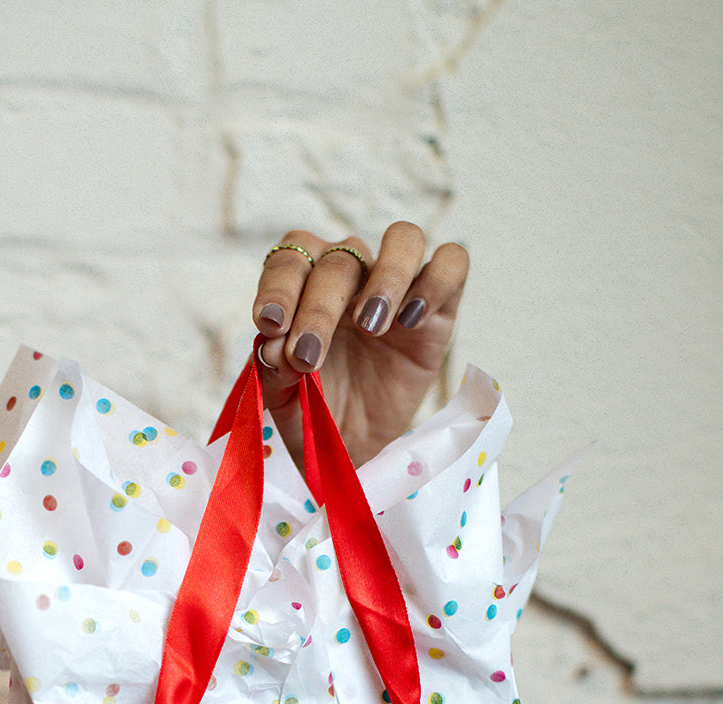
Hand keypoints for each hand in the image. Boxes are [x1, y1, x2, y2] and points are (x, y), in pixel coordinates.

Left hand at [253, 222, 468, 469]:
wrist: (352, 445)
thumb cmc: (312, 411)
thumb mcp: (282, 399)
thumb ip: (273, 369)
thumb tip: (276, 346)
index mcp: (305, 283)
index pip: (292, 258)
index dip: (279, 286)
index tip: (271, 325)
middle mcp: (352, 274)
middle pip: (341, 258)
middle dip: (319, 309)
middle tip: (308, 356)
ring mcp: (397, 286)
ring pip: (404, 238)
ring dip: (386, 276)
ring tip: (370, 327)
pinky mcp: (439, 307)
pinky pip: (452, 263)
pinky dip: (436, 281)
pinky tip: (411, 321)